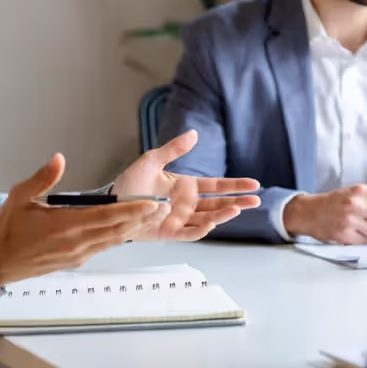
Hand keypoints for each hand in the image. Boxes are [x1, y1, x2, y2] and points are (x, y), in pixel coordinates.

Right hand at [0, 153, 161, 285]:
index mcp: (65, 224)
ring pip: (113, 240)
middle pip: (118, 230)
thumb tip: (59, 158)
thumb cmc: (9, 228)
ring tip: (154, 218)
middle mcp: (76, 242)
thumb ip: (42, 178)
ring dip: (135, 229)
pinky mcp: (76, 261)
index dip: (132, 210)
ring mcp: (77, 254)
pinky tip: (129, 230)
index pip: (107, 216)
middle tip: (165, 208)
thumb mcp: (20, 197)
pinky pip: (103, 248)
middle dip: (143, 219)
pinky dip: (119, 237)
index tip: (152, 203)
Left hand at [112, 130, 261, 240]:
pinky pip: (189, 234)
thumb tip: (194, 134)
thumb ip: (173, 149)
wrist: (111, 204)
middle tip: (255, 201)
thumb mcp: (151, 160)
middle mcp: (186, 204)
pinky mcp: (169, 233)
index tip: (253, 184)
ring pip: (207, 219)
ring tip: (236, 209)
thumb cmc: (130, 183)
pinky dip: (200, 230)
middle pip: (217, 204)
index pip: (215, 186)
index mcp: (185, 186)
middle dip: (237, 202)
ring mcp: (179, 220)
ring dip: (222, 215)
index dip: (234, 185)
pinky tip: (211, 224)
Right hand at [282, 184, 366, 243]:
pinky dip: (360, 239)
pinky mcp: (345, 234)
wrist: (310, 213)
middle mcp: (356, 204)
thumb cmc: (334, 202)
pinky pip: (364, 241)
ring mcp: (350, 220)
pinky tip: (351, 232)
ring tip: (358, 225)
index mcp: (360, 190)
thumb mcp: (353, 191)